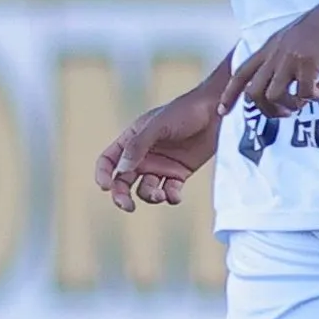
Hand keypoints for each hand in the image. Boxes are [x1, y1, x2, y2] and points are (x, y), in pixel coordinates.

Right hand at [96, 88, 220, 211]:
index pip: (108, 161)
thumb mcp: (157, 125)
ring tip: (160, 193)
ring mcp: (161, 166)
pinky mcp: (179, 174)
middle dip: (121, 196)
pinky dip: (171, 197)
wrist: (215, 113)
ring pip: (146, 190)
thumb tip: (121, 169)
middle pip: (123, 181)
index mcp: (132, 140)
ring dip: (150, 196)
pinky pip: (170, 192)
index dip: (103, 175)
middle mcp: (143, 156)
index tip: (106, 187)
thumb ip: (138, 145)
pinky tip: (175, 194)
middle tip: (127, 206)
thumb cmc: (184, 112)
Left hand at [223, 0, 318, 119]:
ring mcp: (291, 57)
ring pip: (274, 96)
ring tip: (306, 100)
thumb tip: (285, 79)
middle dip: (268, 111)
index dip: (229, 94)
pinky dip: (314, 97)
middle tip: (288, 112)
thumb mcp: (295, 36)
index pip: (240, 72)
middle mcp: (275, 52)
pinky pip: (304, 93)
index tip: (222, 111)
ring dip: (291, 106)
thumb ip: (285, 54)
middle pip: (254, 93)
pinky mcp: (309, 61)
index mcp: (270, 46)